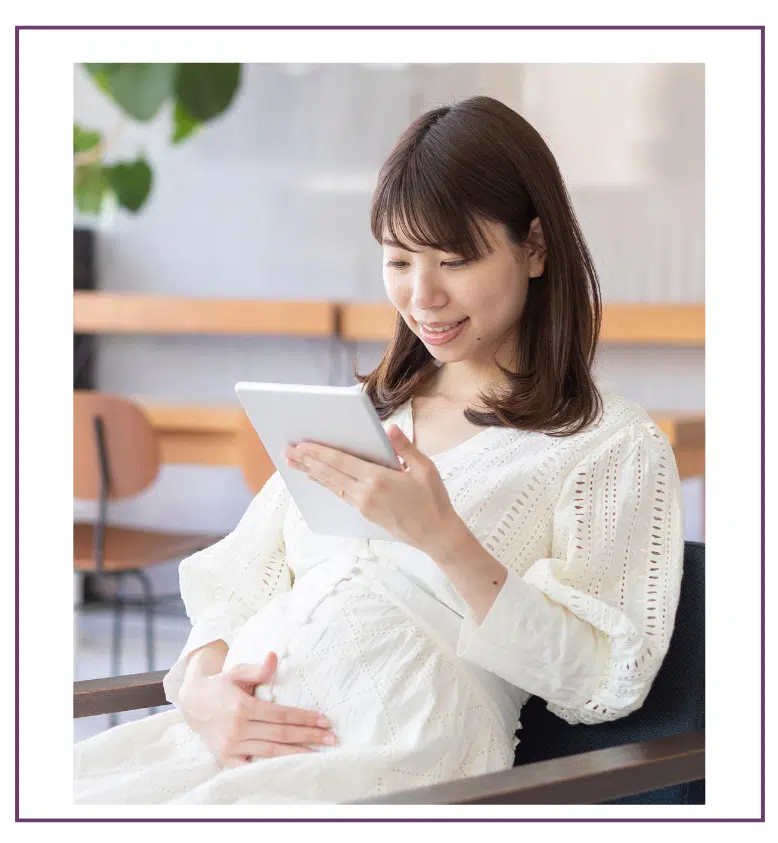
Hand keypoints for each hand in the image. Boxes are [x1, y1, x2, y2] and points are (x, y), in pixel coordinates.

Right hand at [178, 651, 335, 767]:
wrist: (193, 703)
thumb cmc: (221, 685)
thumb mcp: (236, 672)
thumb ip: (257, 669)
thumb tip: (274, 656)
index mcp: (242, 707)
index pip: (281, 715)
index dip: (305, 718)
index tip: (325, 720)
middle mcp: (237, 729)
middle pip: (281, 734)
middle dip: (309, 736)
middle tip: (331, 739)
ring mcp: (231, 746)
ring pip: (271, 752)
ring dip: (297, 753)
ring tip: (319, 753)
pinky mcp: (226, 758)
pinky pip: (252, 766)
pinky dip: (271, 767)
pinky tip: (291, 767)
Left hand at [284, 424, 462, 554]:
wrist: (435, 534)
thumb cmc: (432, 499)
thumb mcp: (424, 468)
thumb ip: (404, 448)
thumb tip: (389, 429)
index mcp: (378, 479)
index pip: (341, 462)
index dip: (319, 453)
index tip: (302, 445)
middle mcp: (365, 493)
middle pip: (329, 474)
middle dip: (307, 461)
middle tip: (287, 451)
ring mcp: (363, 505)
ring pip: (332, 485)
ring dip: (312, 473)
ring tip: (294, 464)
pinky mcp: (365, 513)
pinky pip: (340, 494)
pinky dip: (326, 484)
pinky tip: (318, 479)